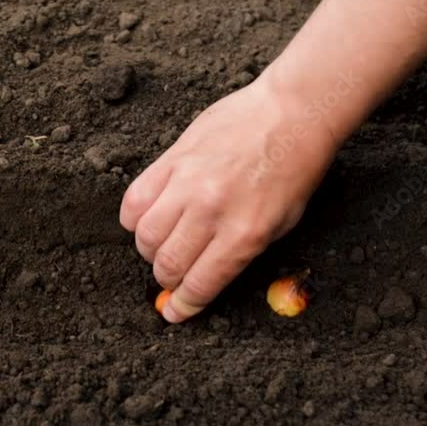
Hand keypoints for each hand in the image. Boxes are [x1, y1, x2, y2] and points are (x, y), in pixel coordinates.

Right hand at [120, 75, 338, 322]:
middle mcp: (211, 211)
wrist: (291, 113)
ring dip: (149, 250)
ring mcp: (187, 183)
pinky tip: (147, 218)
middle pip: (167, 263)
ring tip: (161, 245)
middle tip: (172, 274)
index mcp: (244, 233)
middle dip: (166, 279)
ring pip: (145, 235)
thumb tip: (201, 280)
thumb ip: (239, 255)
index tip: (173, 312)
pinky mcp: (171, 159)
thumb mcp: (281, 225)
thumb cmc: (292, 171)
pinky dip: (134, 218)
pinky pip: (135, 199)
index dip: (182, 305)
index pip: (199, 284)